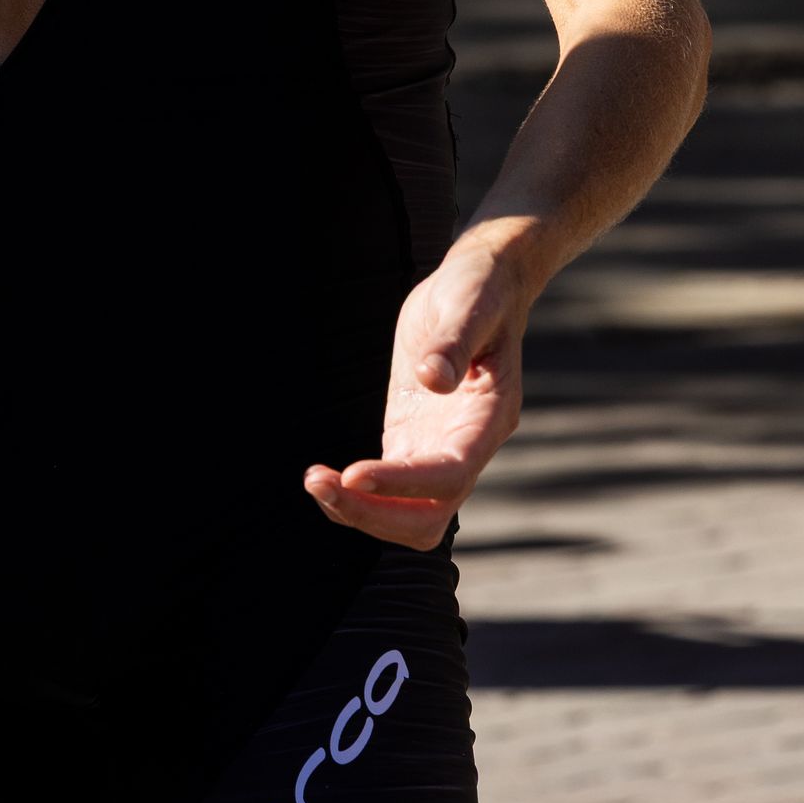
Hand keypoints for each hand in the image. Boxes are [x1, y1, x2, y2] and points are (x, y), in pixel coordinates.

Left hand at [305, 235, 527, 549]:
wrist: (479, 286)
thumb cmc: (479, 291)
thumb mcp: (470, 305)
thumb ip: (454, 342)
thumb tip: (433, 378)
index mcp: (490, 418)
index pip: (451, 474)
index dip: (403, 483)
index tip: (353, 472)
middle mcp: (469, 446)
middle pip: (429, 517)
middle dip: (375, 514)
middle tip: (321, 484)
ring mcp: (440, 449)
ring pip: (407, 514)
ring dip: (359, 510)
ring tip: (313, 481)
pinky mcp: (414, 440)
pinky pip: (387, 489)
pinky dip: (355, 493)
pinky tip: (321, 476)